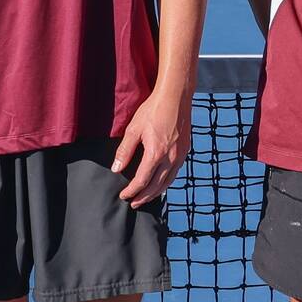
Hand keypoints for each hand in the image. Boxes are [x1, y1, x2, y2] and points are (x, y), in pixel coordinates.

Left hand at [113, 90, 189, 204]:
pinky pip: (175, 172)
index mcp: (156, 153)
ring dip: (156, 192)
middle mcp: (171, 158)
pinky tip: (161, 182)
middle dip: (144, 196)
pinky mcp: (185, 150)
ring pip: (168, 181)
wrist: (176, 97)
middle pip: (157, 186)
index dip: (132, 190)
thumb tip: (116, 169)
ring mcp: (180, 155)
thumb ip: (124, 151)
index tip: (124, 196)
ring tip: (147, 198)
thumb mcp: (134, 129)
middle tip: (134, 204)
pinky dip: (166, 182)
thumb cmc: (153, 110)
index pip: (142, 180)